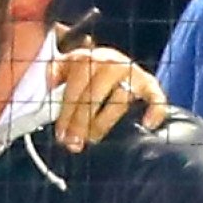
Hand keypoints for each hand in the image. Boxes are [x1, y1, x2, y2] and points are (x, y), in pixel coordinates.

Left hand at [48, 46, 167, 151]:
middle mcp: (110, 62)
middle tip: (73, 143)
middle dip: (81, 122)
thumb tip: (46, 81)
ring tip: (92, 139)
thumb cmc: (86, 73)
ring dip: (104, 123)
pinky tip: (147, 124)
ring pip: (119, 100)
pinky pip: (156, 97)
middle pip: (94, 95)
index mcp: (88, 58)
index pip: (75, 87)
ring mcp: (132, 73)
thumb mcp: (67, 68)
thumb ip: (55, 73)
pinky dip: (155, 110)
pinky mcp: (150, 84)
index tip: (61, 134)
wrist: (115, 64)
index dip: (66, 112)